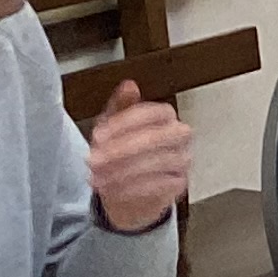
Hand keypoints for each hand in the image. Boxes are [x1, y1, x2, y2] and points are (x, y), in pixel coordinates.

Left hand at [83, 81, 191, 236]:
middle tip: (95, 159)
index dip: (123, 124)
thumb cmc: (123, 154)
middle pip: (158, 138)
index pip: (151, 113)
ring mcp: (182, 160)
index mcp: (165, 116)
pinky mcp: (180, 184)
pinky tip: (112, 189)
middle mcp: (179, 135)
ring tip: (97, 177)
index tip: (97, 136)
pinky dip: (133, 188)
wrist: (130, 191)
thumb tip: (129, 85)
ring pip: (158, 162)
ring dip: (123, 171)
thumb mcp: (115, 126)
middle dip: (122, 150)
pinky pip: (160, 185)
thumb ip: (120, 106)